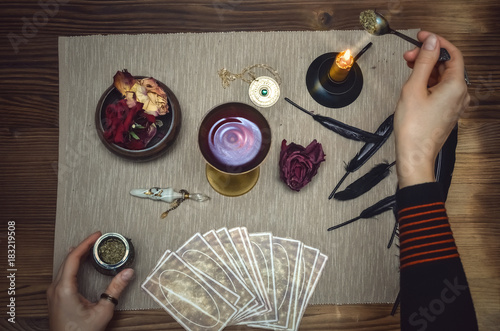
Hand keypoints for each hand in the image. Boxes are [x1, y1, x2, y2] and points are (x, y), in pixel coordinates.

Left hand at [47, 231, 133, 330]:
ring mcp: (53, 294)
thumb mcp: (103, 311)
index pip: (73, 257)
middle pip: (68, 259)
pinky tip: (80, 264)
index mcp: (64, 289)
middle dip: (83, 246)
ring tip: (90, 248)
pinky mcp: (55, 298)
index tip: (96, 235)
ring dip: (77, 255)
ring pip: (64, 266)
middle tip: (96, 239)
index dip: (86, 243)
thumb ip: (115, 290)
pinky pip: (62, 274)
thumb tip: (127, 273)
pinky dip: (73, 265)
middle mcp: (55, 289)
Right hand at [394, 31, 469, 187]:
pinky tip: (414, 83)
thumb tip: (431, 44)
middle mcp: (459, 94)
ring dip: (427, 70)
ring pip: (443, 78)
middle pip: (447, 66)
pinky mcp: (446, 112)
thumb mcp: (414, 88)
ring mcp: (454, 104)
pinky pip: (440, 90)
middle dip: (428, 57)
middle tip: (409, 56)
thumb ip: (424, 62)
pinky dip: (428, 82)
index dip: (436, 43)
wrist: (414, 155)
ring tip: (408, 69)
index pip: (452, 54)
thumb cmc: (413, 128)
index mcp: (455, 86)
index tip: (421, 38)